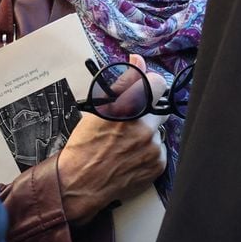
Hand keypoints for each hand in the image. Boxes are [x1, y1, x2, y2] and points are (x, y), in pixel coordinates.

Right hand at [58, 56, 167, 224]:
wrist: (79, 182)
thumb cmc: (85, 144)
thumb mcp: (99, 108)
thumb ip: (124, 82)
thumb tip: (137, 59)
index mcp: (127, 108)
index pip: (157, 84)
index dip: (152, 86)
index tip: (146, 90)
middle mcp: (143, 126)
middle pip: (161, 108)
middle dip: (150, 113)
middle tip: (134, 122)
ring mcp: (153, 147)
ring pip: (158, 131)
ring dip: (148, 134)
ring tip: (127, 145)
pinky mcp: (158, 165)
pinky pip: (160, 151)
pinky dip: (149, 153)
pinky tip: (131, 158)